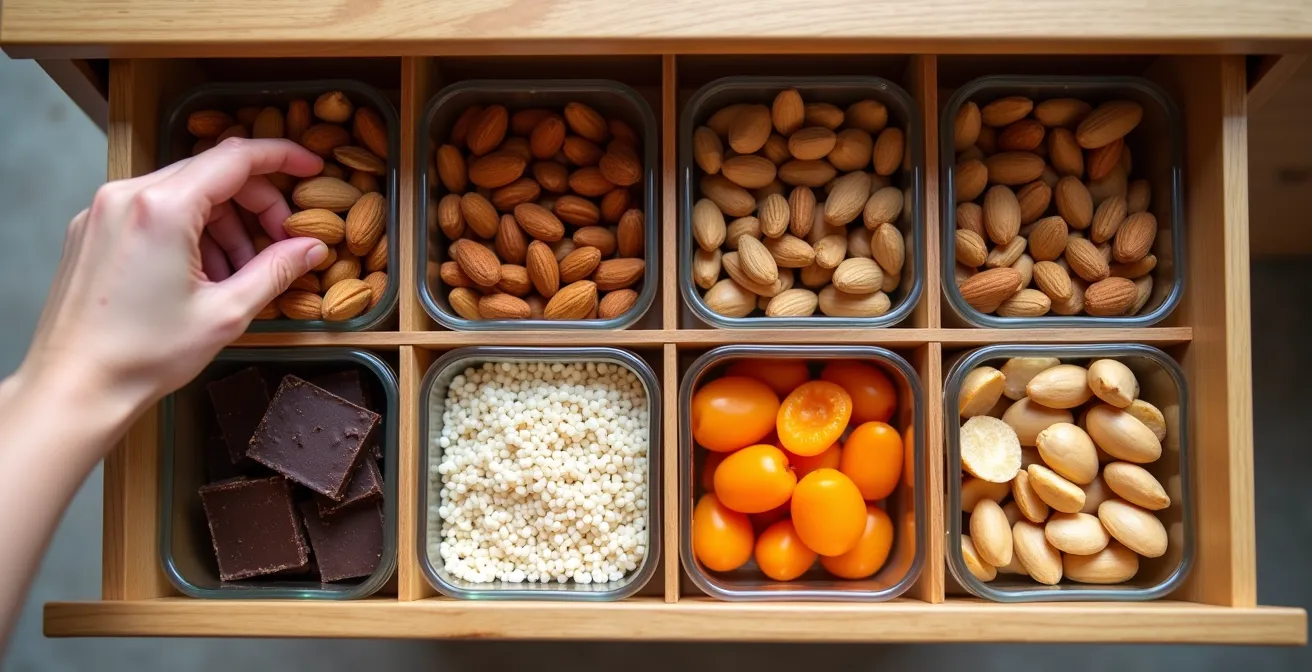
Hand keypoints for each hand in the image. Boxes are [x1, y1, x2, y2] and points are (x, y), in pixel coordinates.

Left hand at [13, 137, 327, 416]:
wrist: (75, 387)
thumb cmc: (143, 355)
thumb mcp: (226, 313)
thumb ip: (275, 270)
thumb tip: (312, 247)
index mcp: (163, 208)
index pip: (236, 157)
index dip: (282, 157)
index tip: (311, 168)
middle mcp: (127, 196)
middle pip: (211, 173)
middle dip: (256, 202)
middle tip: (283, 240)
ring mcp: (103, 210)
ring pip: (183, 191)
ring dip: (223, 221)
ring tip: (240, 272)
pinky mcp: (92, 229)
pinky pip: (154, 209)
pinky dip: (190, 229)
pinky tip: (203, 273)